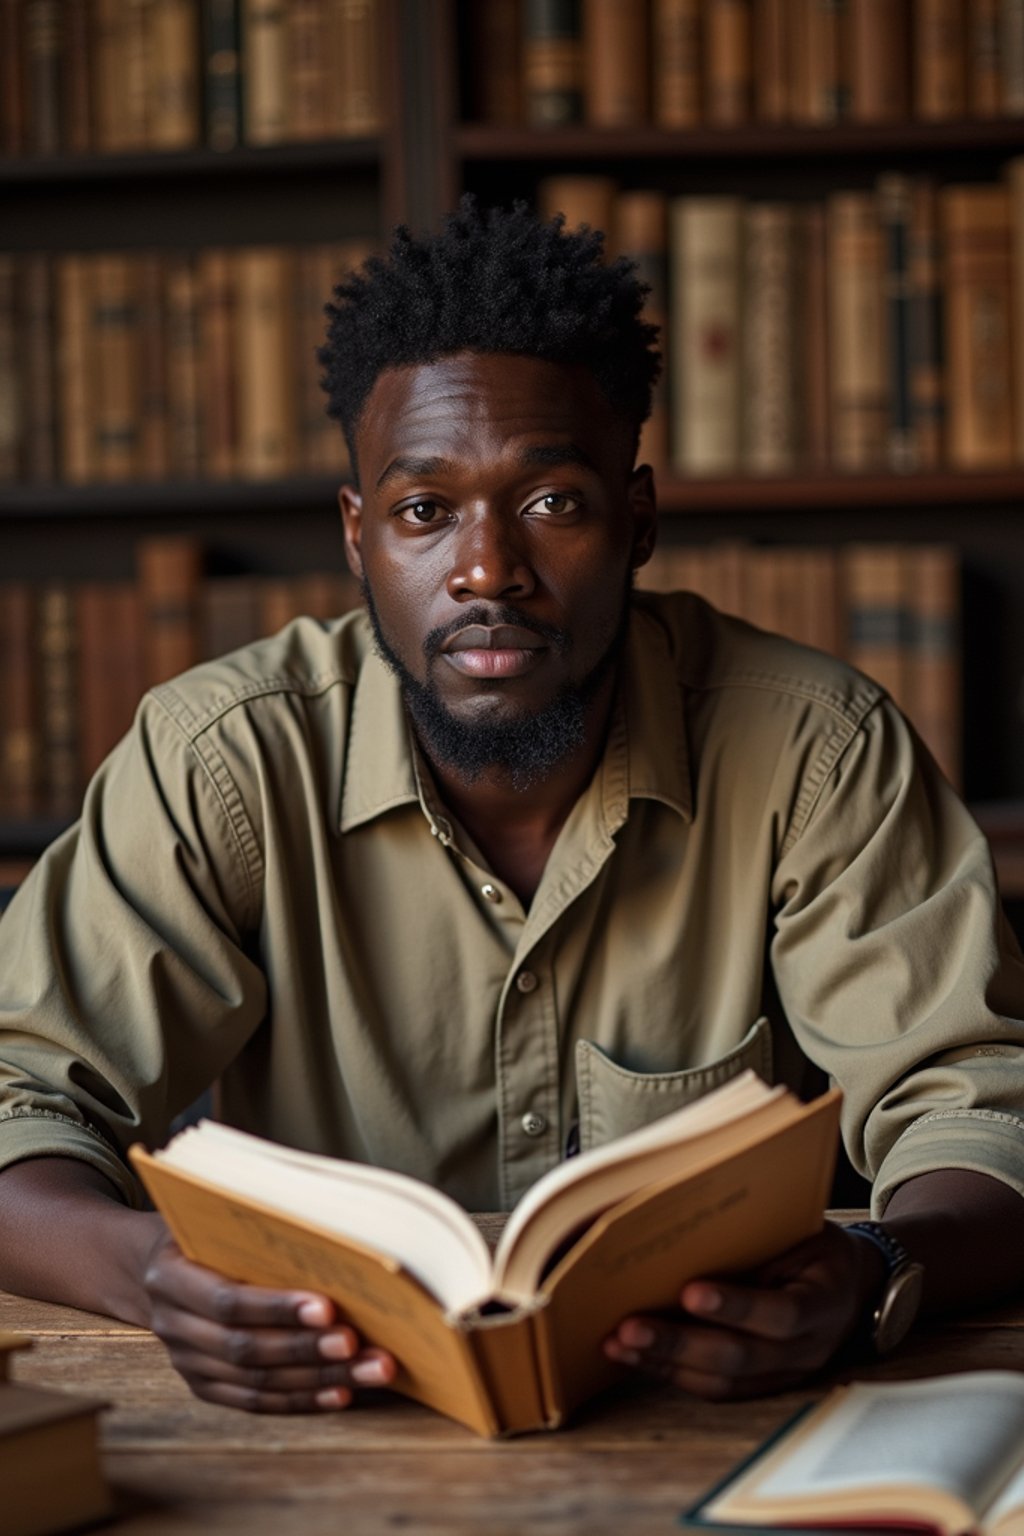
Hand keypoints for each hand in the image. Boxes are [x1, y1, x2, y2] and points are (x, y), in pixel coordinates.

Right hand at [142, 1231, 398, 1412]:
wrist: (156, 1267)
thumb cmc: (206, 1230)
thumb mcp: (216, 1216)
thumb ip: (258, 1227)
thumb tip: (334, 1231)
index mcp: (169, 1276)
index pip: (228, 1301)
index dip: (277, 1308)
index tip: (327, 1308)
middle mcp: (173, 1325)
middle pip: (245, 1348)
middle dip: (306, 1349)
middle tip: (356, 1344)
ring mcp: (186, 1362)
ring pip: (257, 1381)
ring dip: (318, 1378)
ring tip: (369, 1370)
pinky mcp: (205, 1386)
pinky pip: (255, 1402)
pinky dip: (300, 1400)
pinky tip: (340, 1393)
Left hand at [604, 1220, 884, 1400]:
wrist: (854, 1287)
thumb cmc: (818, 1250)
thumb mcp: (805, 1231)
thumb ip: (763, 1240)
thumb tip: (695, 1234)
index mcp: (823, 1303)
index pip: (780, 1314)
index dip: (735, 1306)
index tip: (689, 1291)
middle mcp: (806, 1349)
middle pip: (740, 1357)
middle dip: (679, 1342)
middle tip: (630, 1327)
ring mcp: (785, 1374)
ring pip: (722, 1381)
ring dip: (665, 1364)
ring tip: (619, 1344)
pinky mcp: (764, 1386)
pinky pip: (717, 1389)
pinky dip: (673, 1375)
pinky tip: (637, 1358)